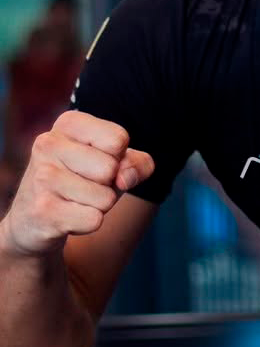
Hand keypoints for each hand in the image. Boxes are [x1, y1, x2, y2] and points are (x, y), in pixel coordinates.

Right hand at [0, 112, 153, 257]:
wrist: (34, 221)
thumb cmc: (83, 180)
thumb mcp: (116, 162)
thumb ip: (138, 163)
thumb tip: (126, 178)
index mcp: (69, 123)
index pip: (119, 139)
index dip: (119, 157)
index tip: (98, 160)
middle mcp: (49, 144)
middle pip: (112, 169)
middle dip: (109, 184)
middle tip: (85, 184)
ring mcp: (41, 177)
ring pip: (106, 198)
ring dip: (99, 205)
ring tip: (75, 200)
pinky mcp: (41, 211)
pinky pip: (93, 220)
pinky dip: (89, 223)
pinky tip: (67, 217)